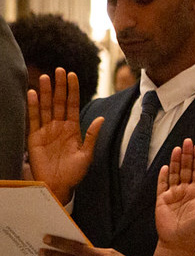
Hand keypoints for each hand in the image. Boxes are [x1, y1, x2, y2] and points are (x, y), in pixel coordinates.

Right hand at [27, 68, 103, 204]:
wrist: (59, 186)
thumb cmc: (74, 173)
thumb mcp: (86, 154)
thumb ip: (91, 136)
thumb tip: (100, 118)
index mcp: (73, 129)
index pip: (73, 105)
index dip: (73, 90)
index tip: (72, 75)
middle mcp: (59, 126)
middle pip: (59, 102)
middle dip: (60, 86)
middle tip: (59, 70)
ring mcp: (46, 130)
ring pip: (46, 107)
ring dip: (46, 92)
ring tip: (45, 77)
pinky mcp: (34, 137)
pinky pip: (33, 119)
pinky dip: (33, 106)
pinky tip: (33, 93)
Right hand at [155, 139, 194, 253]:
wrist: (178, 243)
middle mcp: (185, 191)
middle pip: (186, 169)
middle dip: (187, 155)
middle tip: (187, 141)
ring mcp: (173, 195)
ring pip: (175, 174)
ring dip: (176, 161)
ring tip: (177, 148)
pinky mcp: (162, 200)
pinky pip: (162, 185)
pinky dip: (163, 176)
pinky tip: (166, 166)